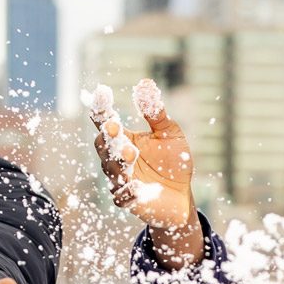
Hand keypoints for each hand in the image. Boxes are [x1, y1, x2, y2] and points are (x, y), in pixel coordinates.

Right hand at [87, 76, 202, 237]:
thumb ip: (155, 113)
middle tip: (116, 127)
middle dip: (107, 137)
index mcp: (124, 139)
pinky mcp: (130, 200)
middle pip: (102, 146)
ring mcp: (121, 180)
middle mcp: (118, 159)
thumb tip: (145, 83)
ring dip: (117, 161)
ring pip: (110, 170)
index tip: (101, 92)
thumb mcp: (169, 133)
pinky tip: (135, 186)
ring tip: (130, 153)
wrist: (183, 195)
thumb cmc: (174, 162)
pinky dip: (126, 192)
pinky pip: (121, 198)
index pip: (105, 121)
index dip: (101, 108)